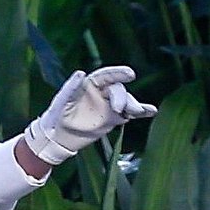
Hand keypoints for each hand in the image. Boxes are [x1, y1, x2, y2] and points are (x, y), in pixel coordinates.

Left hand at [24, 66, 155, 166]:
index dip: (119, 73)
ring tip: (140, 111)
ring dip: (134, 106)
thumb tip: (80, 72)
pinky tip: (151, 111)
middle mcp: (103, 92)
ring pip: (126, 103)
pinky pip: (129, 114)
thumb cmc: (57, 114)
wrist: (58, 137)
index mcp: (91, 83)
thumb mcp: (62, 100)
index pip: (107, 76)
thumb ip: (72, 87)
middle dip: (123, 99)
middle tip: (121, 109)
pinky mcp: (113, 119)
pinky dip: (140, 113)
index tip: (130, 74)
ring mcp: (110, 105)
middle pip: (118, 91)